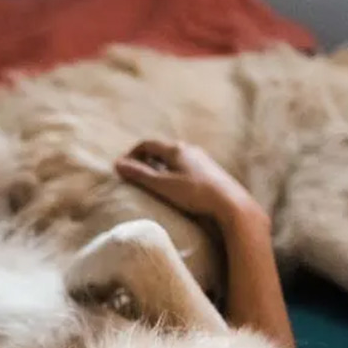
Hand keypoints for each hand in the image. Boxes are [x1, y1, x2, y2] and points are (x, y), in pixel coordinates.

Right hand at [115, 140, 262, 226]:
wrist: (230, 203)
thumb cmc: (194, 193)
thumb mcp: (162, 185)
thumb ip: (139, 174)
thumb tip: (117, 165)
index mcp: (175, 149)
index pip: (146, 144)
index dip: (131, 154)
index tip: (121, 168)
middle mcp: (188, 149)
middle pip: (159, 149)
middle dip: (143, 159)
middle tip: (133, 174)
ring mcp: (200, 159)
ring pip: (172, 158)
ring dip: (157, 166)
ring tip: (149, 182)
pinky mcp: (207, 170)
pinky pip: (182, 165)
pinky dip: (169, 172)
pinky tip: (171, 187)